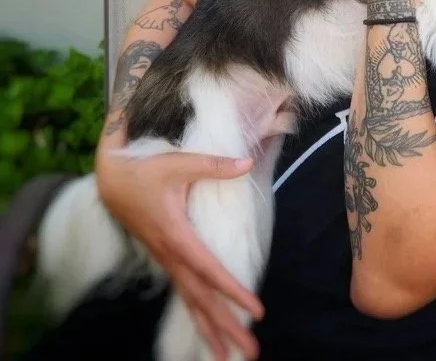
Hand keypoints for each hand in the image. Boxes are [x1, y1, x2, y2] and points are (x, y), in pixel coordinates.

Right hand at [96, 114, 262, 360]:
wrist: (110, 180)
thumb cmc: (144, 171)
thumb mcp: (178, 163)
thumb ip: (213, 165)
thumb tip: (246, 163)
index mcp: (176, 236)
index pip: (209, 271)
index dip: (233, 291)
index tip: (256, 310)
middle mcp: (171, 255)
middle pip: (201, 299)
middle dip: (226, 327)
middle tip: (251, 353)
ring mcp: (167, 261)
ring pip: (191, 302)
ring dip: (212, 329)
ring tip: (232, 355)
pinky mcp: (166, 260)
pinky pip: (185, 294)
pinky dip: (199, 315)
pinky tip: (210, 331)